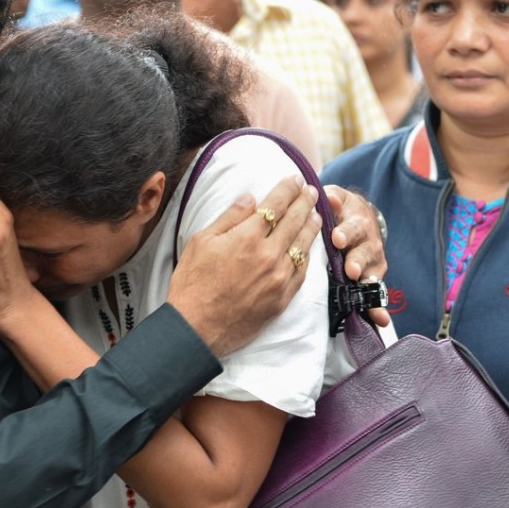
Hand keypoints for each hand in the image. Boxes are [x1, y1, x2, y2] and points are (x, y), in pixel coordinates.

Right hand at [167, 175, 321, 356]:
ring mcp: (278, 278)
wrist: (196, 328)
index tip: (294, 179)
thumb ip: (229, 217)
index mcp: (246, 237)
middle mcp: (268, 255)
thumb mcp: (201, 242)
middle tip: (311, 191)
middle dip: (304, 202)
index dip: (287, 189)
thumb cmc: (192, 284)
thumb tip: (251, 198)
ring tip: (316, 214)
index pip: (275, 205)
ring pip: (303, 245)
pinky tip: (309, 247)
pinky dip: (308, 255)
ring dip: (312, 226)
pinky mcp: (282, 299)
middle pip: (295, 221)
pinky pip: (302, 272)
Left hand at [324, 185, 390, 326]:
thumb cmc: (339, 210)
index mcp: (357, 222)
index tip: (336, 238)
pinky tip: (381, 321)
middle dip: (357, 261)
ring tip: (360, 293)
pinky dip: (378, 309)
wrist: (359, 218)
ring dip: (366, 284)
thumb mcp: (337, 198)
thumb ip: (333, 199)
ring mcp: (373, 262)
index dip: (345, 232)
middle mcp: (369, 242)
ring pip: (372, 274)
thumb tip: (328, 197)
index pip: (352, 227)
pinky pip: (375, 296)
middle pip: (365, 252)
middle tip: (349, 269)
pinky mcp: (374, 279)